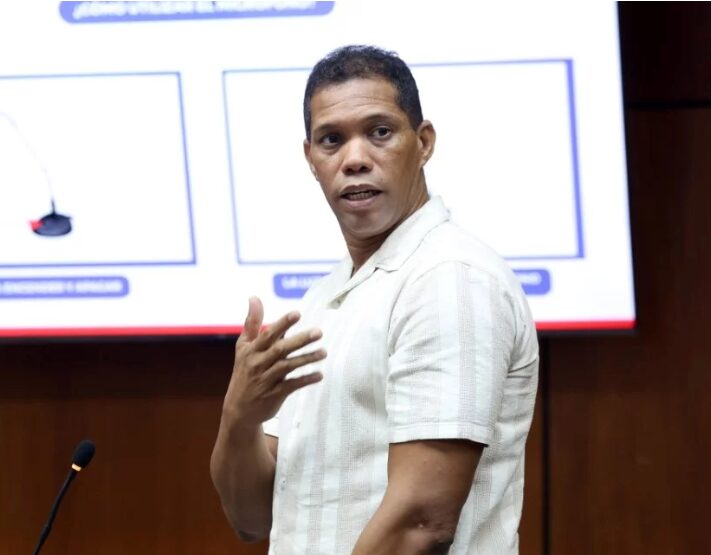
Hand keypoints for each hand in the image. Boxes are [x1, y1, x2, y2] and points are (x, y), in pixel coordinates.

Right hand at [223, 296, 325, 427]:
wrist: (238, 409)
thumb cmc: (244, 372)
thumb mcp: (243, 347)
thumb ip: (252, 323)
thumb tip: (254, 298)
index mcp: (251, 350)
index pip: (268, 335)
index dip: (282, 324)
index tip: (297, 314)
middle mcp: (258, 364)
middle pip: (280, 350)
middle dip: (300, 340)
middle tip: (319, 332)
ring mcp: (266, 380)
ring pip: (288, 367)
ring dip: (306, 359)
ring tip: (324, 352)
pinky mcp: (274, 394)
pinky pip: (292, 385)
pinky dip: (305, 380)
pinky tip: (319, 375)